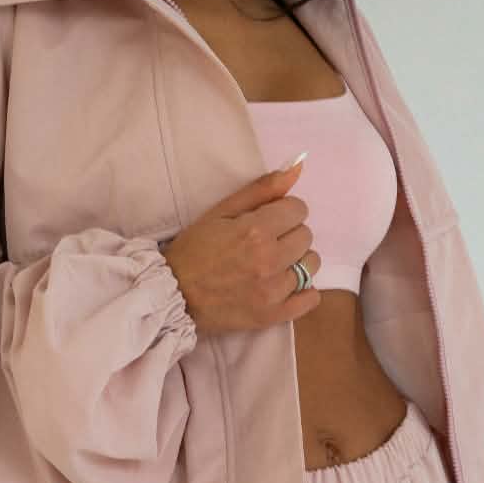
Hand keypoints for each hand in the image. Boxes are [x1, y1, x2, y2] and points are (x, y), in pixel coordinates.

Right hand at [160, 159, 322, 336]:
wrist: (173, 294)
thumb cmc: (194, 250)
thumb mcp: (221, 211)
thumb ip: (261, 190)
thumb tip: (297, 167)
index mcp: (256, 230)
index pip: (299, 209)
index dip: (284, 211)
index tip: (269, 220)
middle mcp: (269, 259)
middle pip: (306, 236)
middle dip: (289, 234)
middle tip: (266, 242)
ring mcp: (272, 290)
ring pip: (310, 265)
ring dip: (296, 261)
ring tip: (273, 264)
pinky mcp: (272, 315)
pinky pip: (309, 300)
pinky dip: (303, 292)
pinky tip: (284, 285)